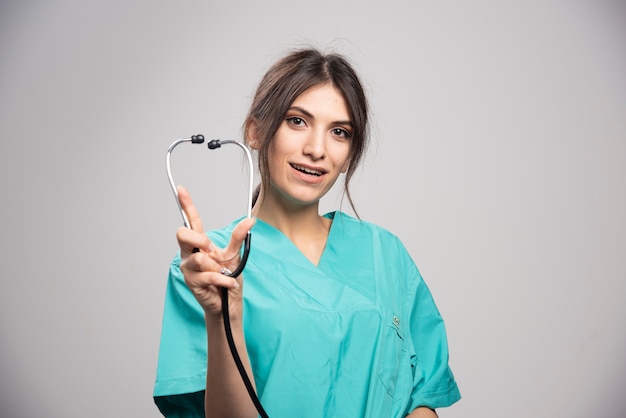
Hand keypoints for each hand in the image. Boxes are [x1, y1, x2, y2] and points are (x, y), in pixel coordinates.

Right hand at [176, 186, 254, 319]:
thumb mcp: (235, 254)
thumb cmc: (228, 277)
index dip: (186, 204)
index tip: (181, 189)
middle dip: (199, 240)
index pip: (191, 221)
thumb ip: (238, 237)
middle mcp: (189, 253)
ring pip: (199, 259)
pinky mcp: (192, 282)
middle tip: (212, 251)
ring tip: (224, 274)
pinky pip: (209, 276)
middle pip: (183, 234)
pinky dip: (224, 280)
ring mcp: (188, 268)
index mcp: (200, 243)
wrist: (228, 302)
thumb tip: (250, 220)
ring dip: (217, 267)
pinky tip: (230, 283)